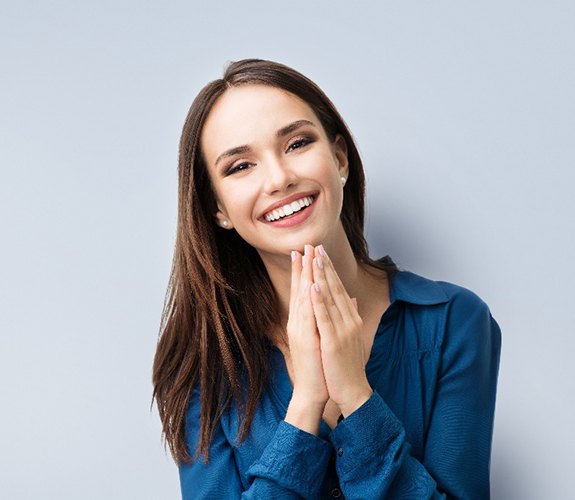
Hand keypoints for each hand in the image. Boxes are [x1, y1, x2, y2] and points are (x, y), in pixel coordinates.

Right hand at [284, 245, 328, 433]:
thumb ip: (322, 320)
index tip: (306, 252)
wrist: (312, 390)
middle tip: (304, 245)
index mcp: (303, 321)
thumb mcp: (320, 338)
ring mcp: (301, 330)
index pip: (303, 291)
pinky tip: (311, 284)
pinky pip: (308, 315)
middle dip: (303, 266)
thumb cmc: (317, 366)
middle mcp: (299, 322)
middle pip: (300, 289)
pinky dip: (309, 299)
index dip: (304, 271)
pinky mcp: (306, 339)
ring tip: (305, 256)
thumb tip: (331, 305)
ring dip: (304, 276)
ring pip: (302, 297)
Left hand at [311, 245, 372, 416]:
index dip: (329, 270)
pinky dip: (319, 300)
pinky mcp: (333, 341)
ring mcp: (342, 330)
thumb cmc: (348, 365)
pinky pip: (324, 317)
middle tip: (316, 246)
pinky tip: (313, 285)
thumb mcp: (351, 336)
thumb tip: (351, 298)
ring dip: (321, 276)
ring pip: (330, 298)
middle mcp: (349, 320)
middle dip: (324, 266)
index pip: (339, 289)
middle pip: (335, 288)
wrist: (353, 391)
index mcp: (351, 318)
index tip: (321, 253)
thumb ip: (351, 315)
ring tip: (314, 257)